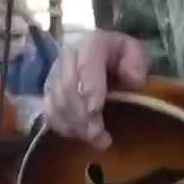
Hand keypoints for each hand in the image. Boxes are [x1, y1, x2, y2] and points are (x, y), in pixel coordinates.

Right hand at [42, 30, 147, 148]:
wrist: (98, 49)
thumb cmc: (119, 54)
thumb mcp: (134, 51)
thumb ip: (135, 64)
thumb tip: (131, 80)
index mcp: (91, 43)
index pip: (86, 67)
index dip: (90, 91)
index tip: (95, 113)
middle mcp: (68, 56)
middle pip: (68, 88)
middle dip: (82, 117)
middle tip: (98, 138)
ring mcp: (54, 73)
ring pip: (57, 101)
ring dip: (73, 125)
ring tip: (93, 140)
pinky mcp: (48, 89)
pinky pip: (49, 110)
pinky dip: (61, 126)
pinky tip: (77, 136)